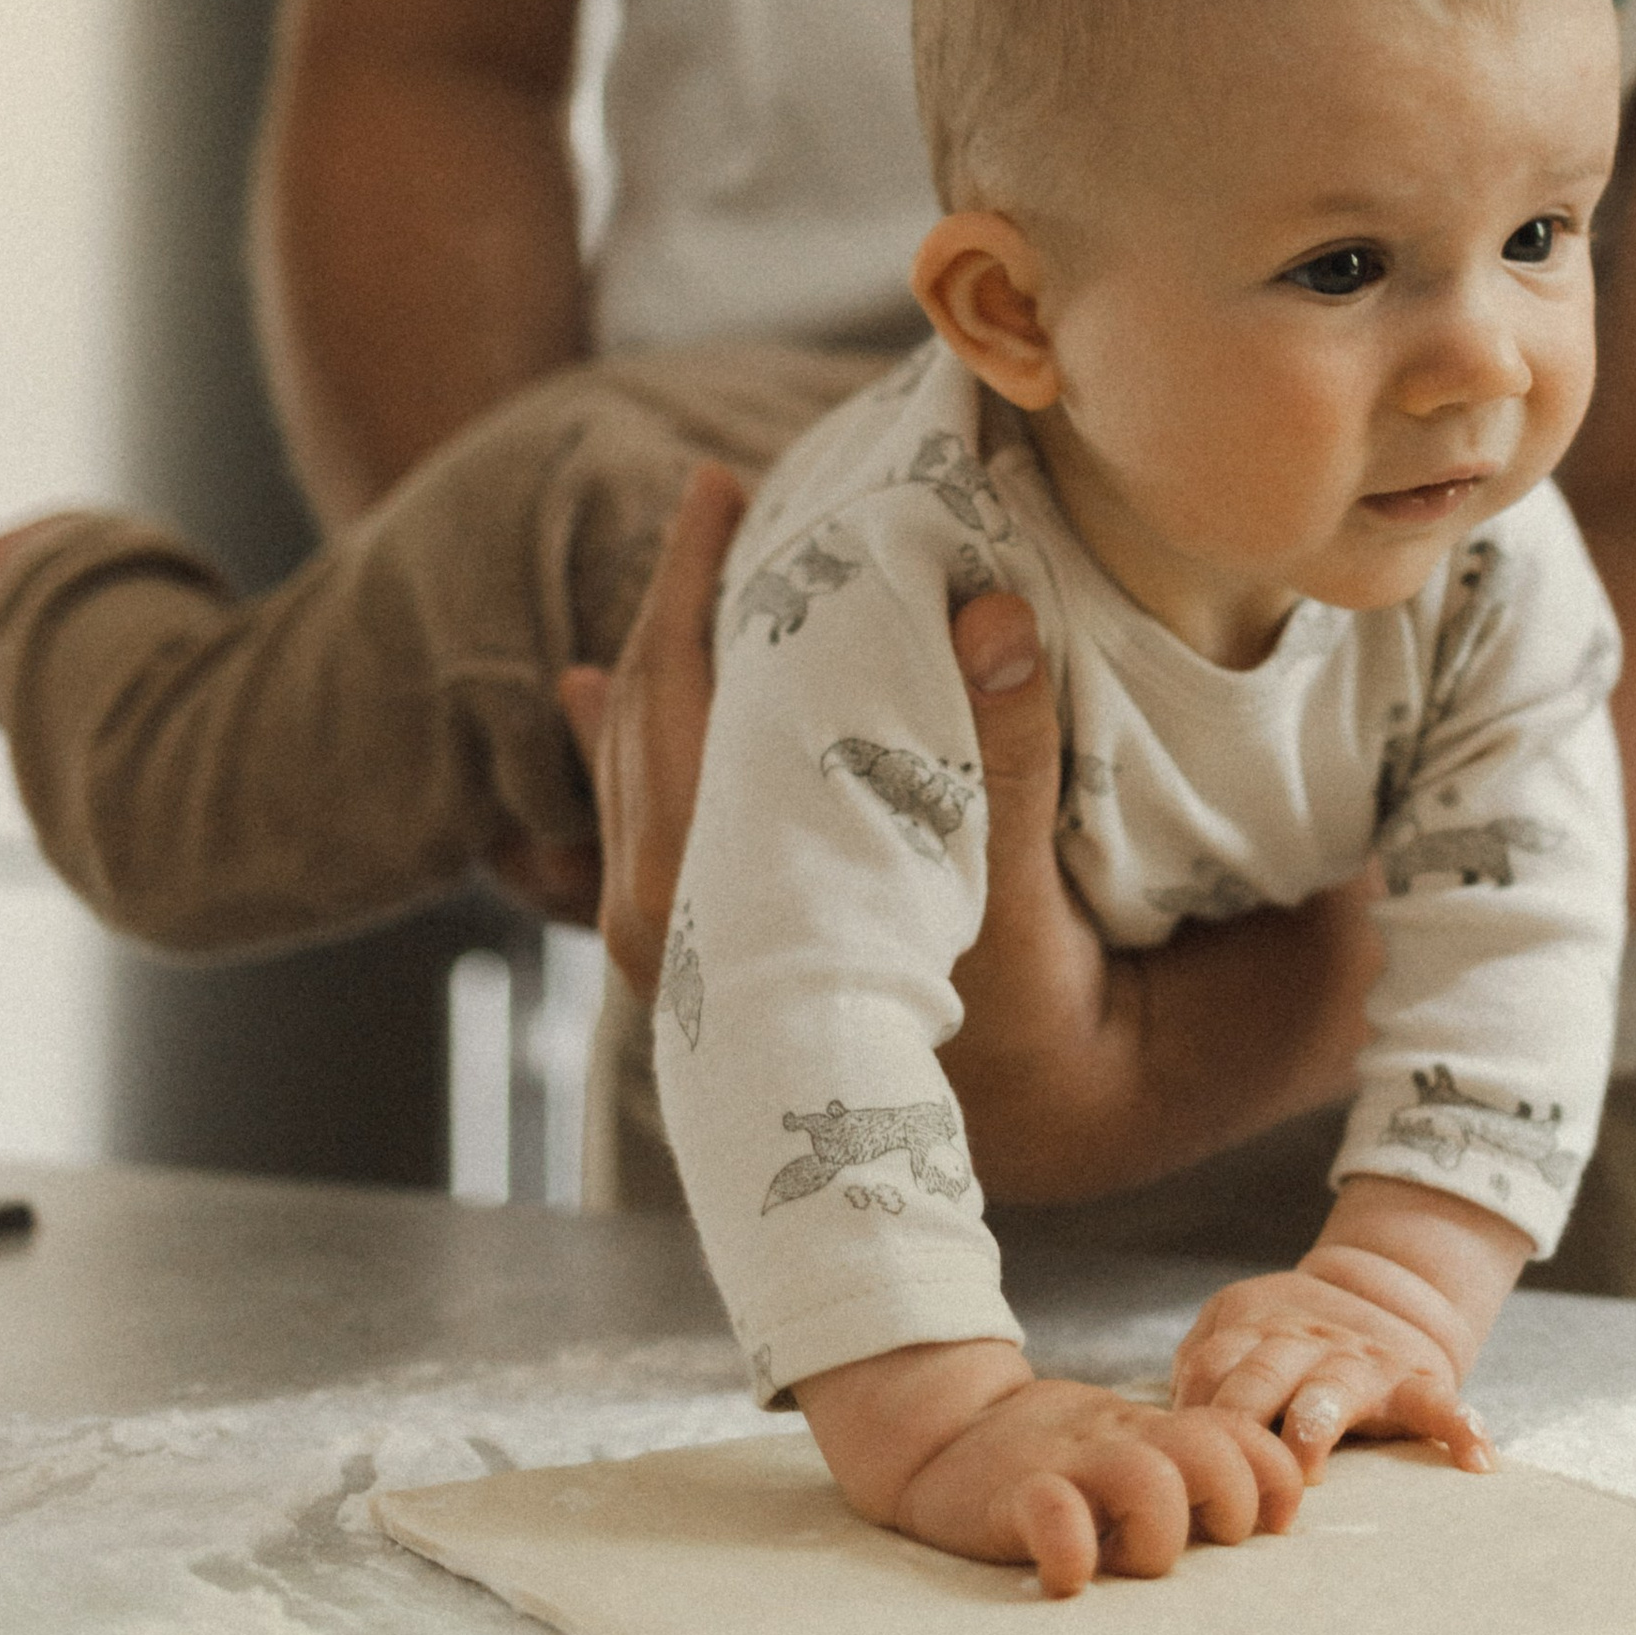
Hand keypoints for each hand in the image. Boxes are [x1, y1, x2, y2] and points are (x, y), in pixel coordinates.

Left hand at [566, 511, 1378, 1184]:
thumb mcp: (1035, 892)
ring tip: (675, 586)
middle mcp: (689, 938)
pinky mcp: (711, 971)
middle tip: (713, 503)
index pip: (681, 718)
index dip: (692, 593)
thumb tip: (988, 611)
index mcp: (749, 910)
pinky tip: (598, 702)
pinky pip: (636, 837)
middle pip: (642, 736)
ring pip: (632, 787)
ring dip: (654, 679)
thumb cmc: (1037, 1022)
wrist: (1034, 1144)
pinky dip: (629, 756)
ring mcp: (689, 959)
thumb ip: (1008, 753)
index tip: (720, 490)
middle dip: (672, 613)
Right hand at [799, 1342, 1303, 1598]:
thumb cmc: (1055, 1457)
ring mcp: (1070, 1465)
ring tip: (1128, 1561)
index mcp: (1157, 1434)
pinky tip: (1068, 1576)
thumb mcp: (1127, 1445)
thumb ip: (1186, 1469)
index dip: (1277, 1480)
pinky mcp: (1015, 1494)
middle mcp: (1123, 1442)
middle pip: (1212, 1453)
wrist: (944, 1427)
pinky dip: (1072, 1552)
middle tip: (1196, 1542)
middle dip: (1228, 1507)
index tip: (1268, 1524)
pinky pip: (1055, 1517)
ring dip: (1157, 1536)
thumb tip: (1266, 1519)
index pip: (1248, 1437)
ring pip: (1149, 1482)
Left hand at [1173, 1258, 1494, 1480]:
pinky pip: (1440, 1406)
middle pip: (1261, 1374)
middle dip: (1241, 1416)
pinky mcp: (1415, 1384)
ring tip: (1306, 1459)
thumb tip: (1158, 1433)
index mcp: (1254, 1334)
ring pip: (1333, 1387)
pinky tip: (1475, 1459)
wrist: (1385, 1291)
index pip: (1212, 1366)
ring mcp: (1361, 1364)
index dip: (1194, 1411)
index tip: (1182, 1458)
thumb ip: (1201, 1369)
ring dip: (1315, 1419)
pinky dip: (1459, 1429)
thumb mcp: (1237, 1330)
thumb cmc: (1287, 1340)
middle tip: (1230, 1470)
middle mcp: (1304, 1345)